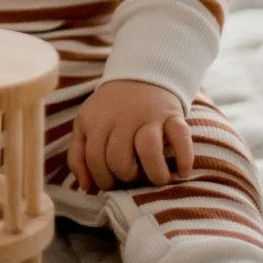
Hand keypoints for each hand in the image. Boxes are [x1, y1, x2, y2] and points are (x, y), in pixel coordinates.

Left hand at [67, 80, 193, 191]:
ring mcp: (149, 116)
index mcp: (95, 121)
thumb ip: (78, 156)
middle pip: (119, 159)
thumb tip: (87, 188)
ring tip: (157, 178)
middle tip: (134, 177)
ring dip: (154, 173)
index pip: (95, 160)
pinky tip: (182, 172)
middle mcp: (121, 118)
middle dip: (126, 177)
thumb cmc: (110, 110)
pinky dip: (184, 158)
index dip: (103, 179)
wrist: (141, 74)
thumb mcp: (85, 125)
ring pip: (148, 149)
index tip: (113, 182)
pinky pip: (181, 137)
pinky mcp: (173, 115)